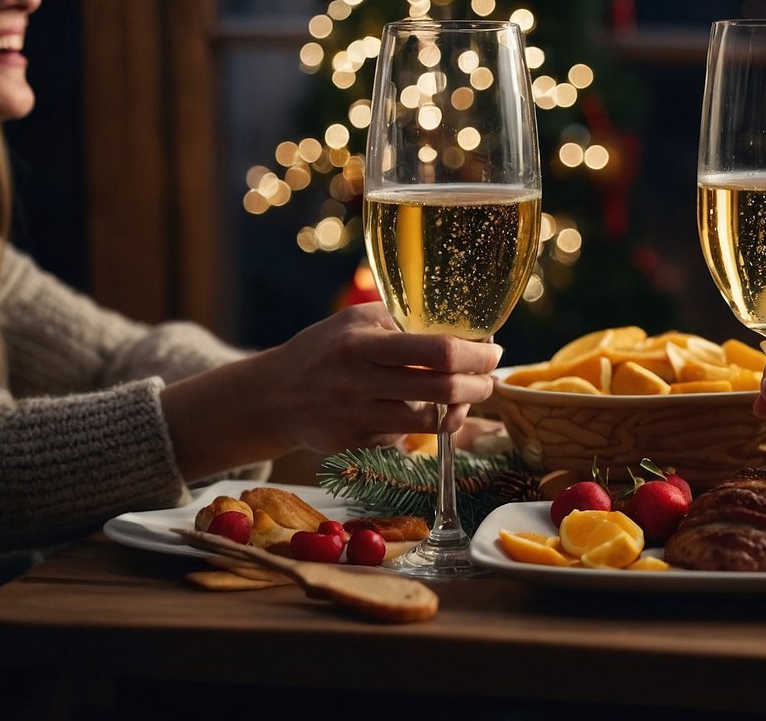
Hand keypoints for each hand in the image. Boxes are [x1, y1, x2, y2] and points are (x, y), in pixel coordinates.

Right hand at [162, 302, 503, 478]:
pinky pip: (407, 437)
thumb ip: (401, 320)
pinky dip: (427, 425)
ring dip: (460, 410)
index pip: (434, 350)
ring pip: (431, 421)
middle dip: (479, 386)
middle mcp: (359, 382)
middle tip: (491, 379)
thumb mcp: (355, 322)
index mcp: (362, 343)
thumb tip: (460, 327)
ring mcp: (358, 418)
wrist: (272, 396)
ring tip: (466, 397)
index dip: (474, 354)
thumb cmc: (324, 350)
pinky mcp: (358, 444)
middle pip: (442, 389)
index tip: (492, 351)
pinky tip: (428, 411)